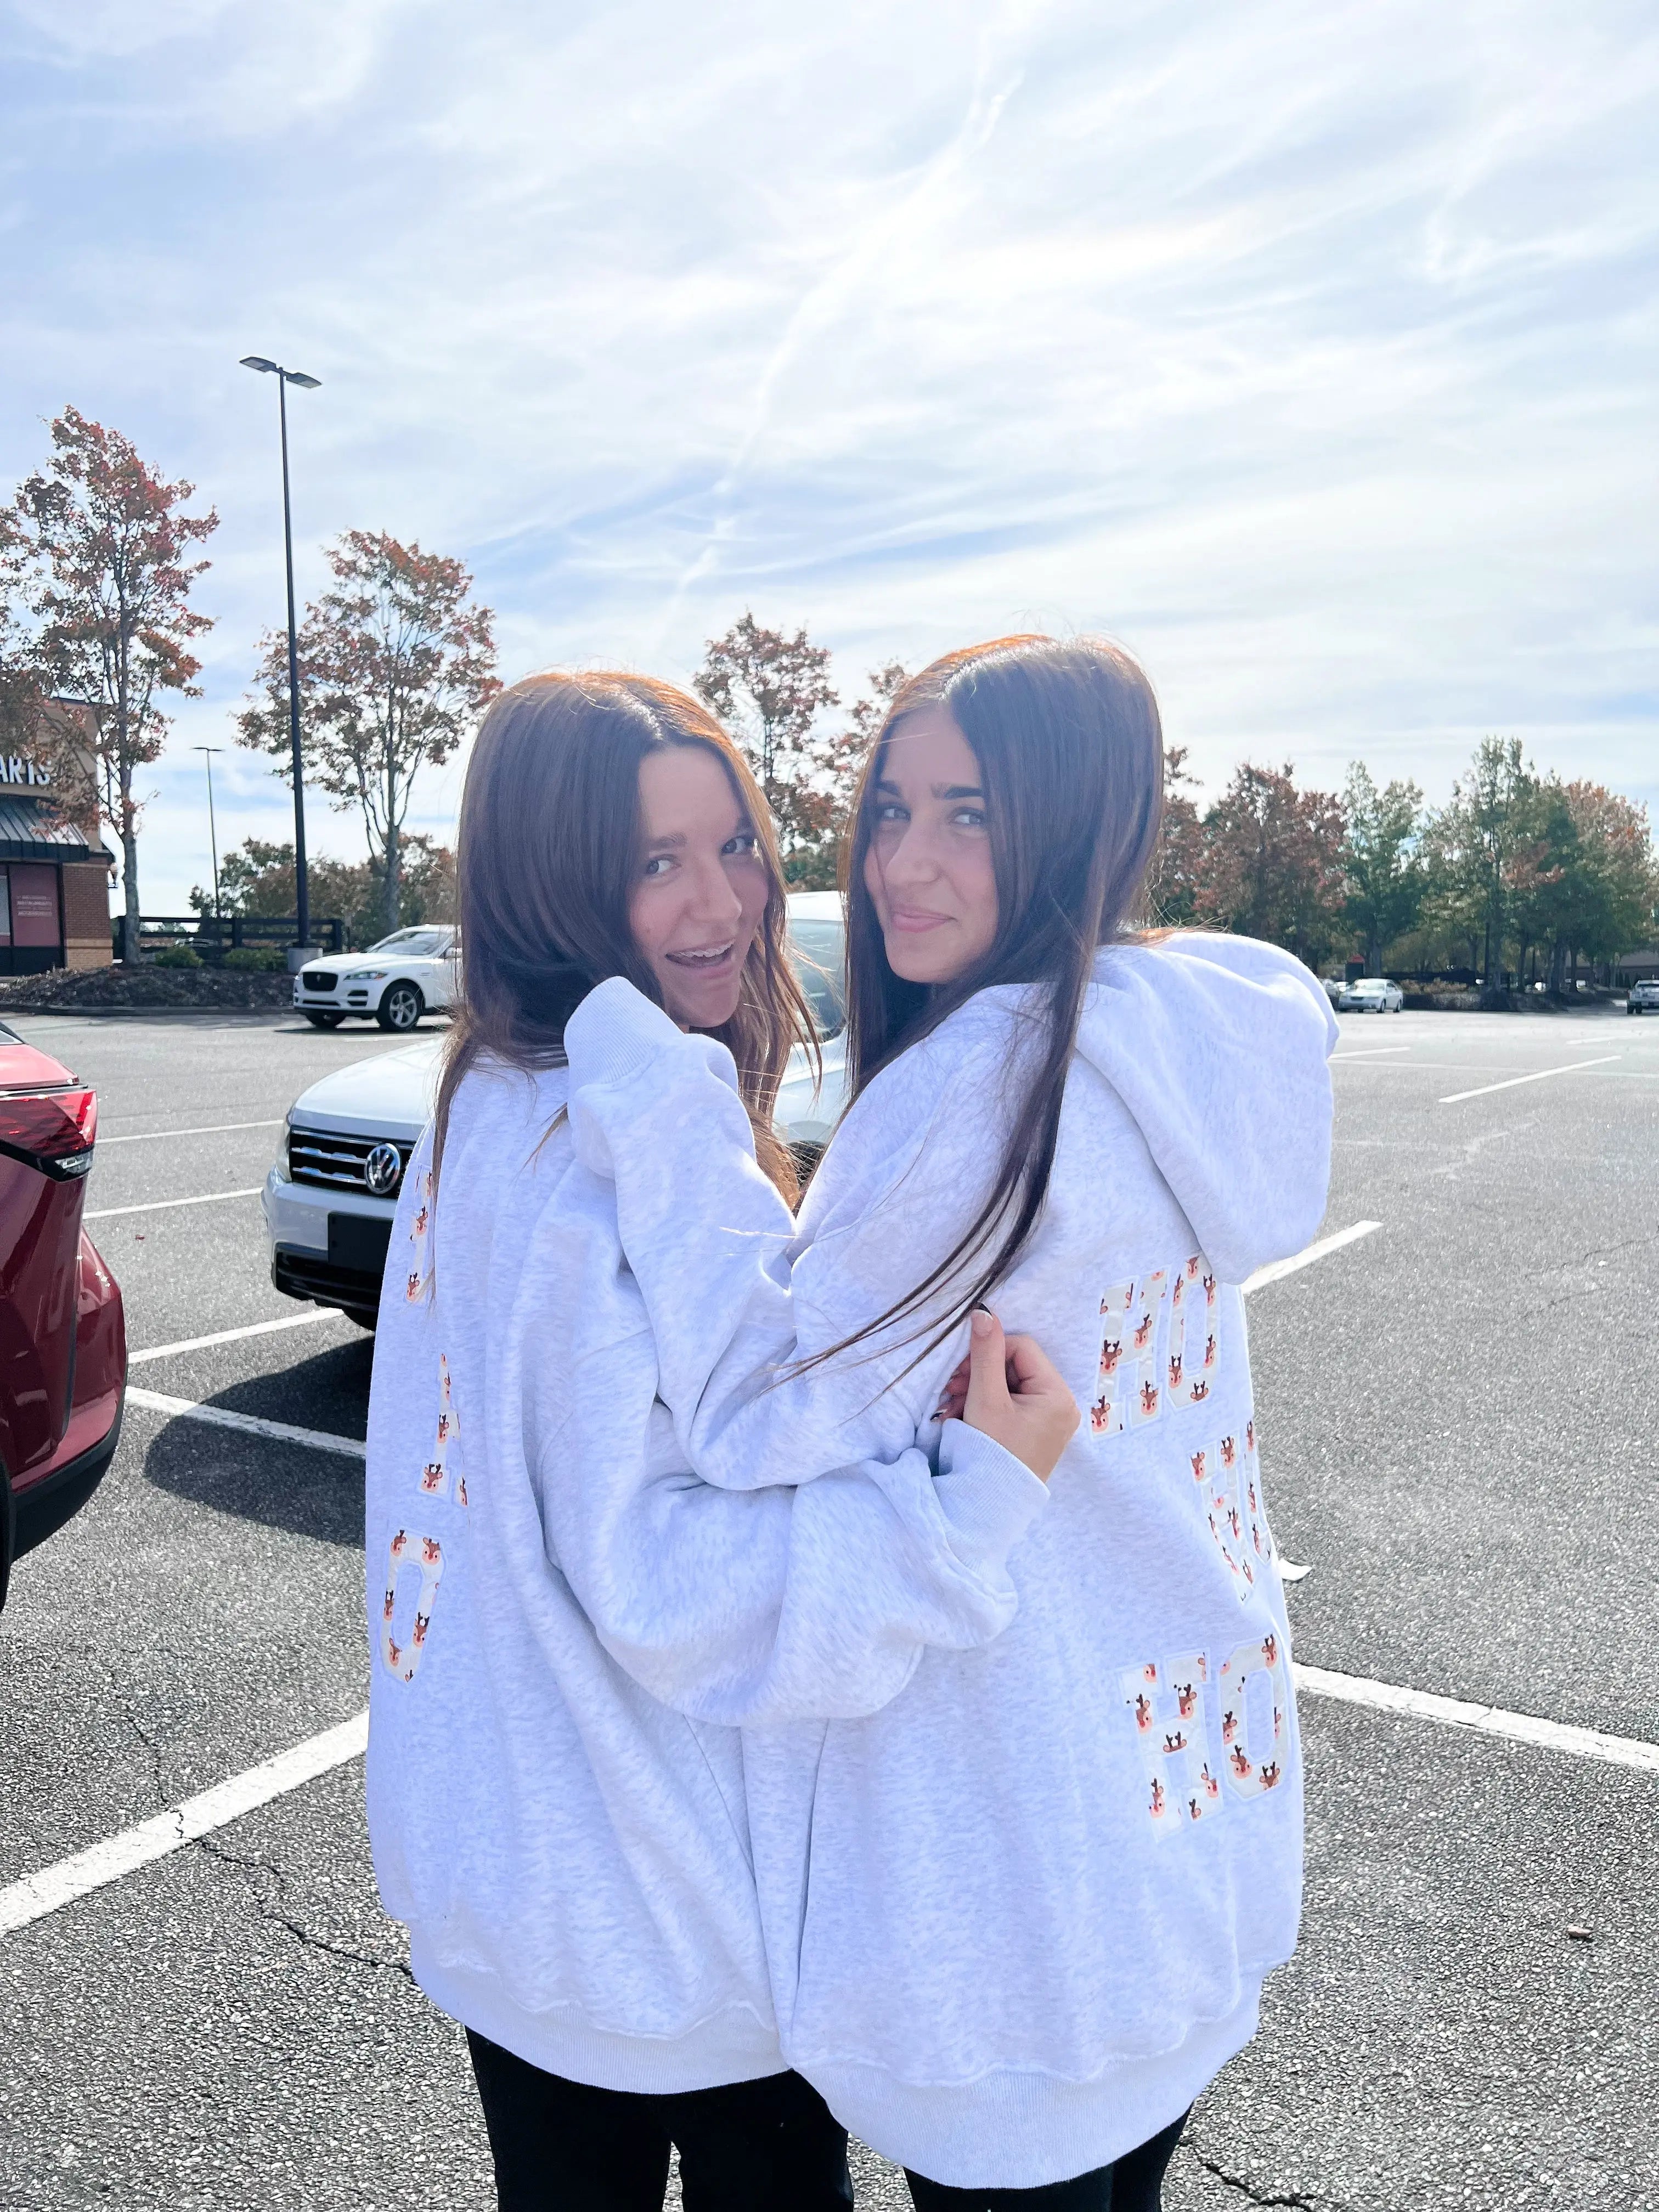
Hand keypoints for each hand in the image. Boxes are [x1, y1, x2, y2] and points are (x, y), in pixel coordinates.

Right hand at [937, 1307, 1079, 1481]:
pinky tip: (962, 1417)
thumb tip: (983, 1312)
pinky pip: (1011, 1404)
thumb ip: (984, 1354)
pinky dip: (986, 1406)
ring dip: (977, 1390)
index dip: (988, 1352)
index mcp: (1057, 1395)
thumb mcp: (985, 1399)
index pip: (1021, 1348)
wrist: (989, 1506)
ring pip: (1009, 1385)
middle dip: (979, 1374)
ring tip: (952, 1408)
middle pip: (1015, 1367)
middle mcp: (1061, 1406)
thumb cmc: (991, 1452)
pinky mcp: (1037, 1432)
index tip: (961, 1371)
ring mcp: (1050, 1421)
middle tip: (951, 1389)